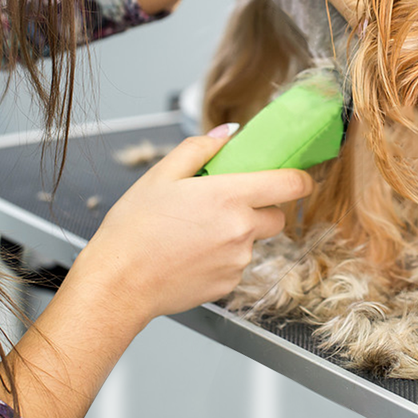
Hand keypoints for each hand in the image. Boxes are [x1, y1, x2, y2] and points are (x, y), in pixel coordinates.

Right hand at [69, 130, 312, 329]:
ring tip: (196, 233)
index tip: (295, 178)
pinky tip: (192, 254)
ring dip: (237, 234)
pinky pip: (237, 265)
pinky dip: (223, 258)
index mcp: (230, 196)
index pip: (291, 185)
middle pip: (277, 216)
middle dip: (261, 208)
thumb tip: (228, 133)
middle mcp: (242, 230)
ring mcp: (238, 260)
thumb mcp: (161, 175)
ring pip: (254, 241)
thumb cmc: (134, 229)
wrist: (118, 284)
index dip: (299, 179)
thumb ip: (200, 148)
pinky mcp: (229, 284)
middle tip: (226, 205)